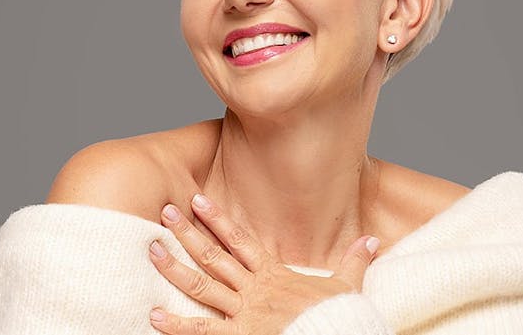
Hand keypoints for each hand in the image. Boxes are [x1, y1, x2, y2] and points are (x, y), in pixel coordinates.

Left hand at [147, 194, 379, 334]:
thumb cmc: (340, 319)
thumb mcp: (348, 286)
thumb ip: (354, 261)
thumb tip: (372, 239)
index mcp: (274, 275)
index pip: (240, 241)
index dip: (218, 220)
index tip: (197, 200)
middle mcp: (254, 290)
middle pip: (214, 256)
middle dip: (187, 233)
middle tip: (164, 212)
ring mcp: (244, 314)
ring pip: (202, 286)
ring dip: (174, 268)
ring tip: (151, 249)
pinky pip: (202, 331)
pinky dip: (176, 325)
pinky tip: (153, 315)